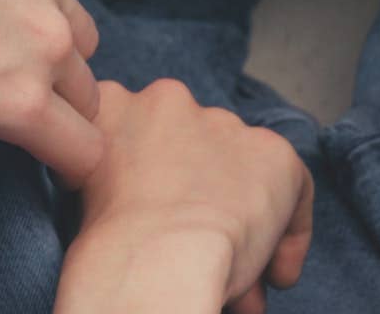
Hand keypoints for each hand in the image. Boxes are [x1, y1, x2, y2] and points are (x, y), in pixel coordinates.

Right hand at [56, 80, 313, 313]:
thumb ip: (124, 180)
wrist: (155, 255)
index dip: (156, 186)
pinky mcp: (271, 151)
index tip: (162, 228)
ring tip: (244, 280)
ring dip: (242, 218)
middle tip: (206, 256)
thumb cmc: (113, 243)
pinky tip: (276, 274)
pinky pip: (290, 187)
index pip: (135, 133)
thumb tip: (162, 220)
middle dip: (203, 202)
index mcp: (112, 104)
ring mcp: (221, 122)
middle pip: (193, 151)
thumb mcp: (89, 192)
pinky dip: (289, 232)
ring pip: (239, 171)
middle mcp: (166, 99)